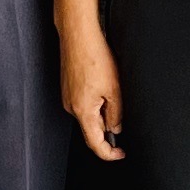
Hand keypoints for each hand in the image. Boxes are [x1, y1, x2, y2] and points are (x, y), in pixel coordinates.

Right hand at [60, 25, 124, 161]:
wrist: (78, 36)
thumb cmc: (94, 57)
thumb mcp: (114, 89)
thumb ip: (116, 113)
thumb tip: (116, 128)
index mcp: (82, 111)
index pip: (95, 143)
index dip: (109, 153)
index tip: (120, 154)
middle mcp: (71, 107)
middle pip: (91, 129)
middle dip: (108, 128)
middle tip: (122, 113)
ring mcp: (67, 97)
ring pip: (88, 115)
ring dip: (102, 112)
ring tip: (111, 89)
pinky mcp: (68, 88)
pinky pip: (83, 103)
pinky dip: (95, 102)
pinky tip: (102, 85)